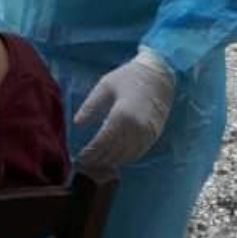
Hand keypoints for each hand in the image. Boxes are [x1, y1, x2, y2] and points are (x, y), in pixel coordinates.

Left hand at [74, 49, 174, 174]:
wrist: (159, 74)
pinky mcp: (154, 135)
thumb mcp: (105, 86)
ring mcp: (147, 133)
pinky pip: (138, 153)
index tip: (80, 156)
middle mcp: (136, 127)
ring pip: (126, 156)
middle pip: (114, 152)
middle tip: (85, 162)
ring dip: (111, 162)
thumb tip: (77, 123)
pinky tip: (115, 158)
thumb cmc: (129, 77)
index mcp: (121, 114)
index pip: (102, 142)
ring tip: (97, 162)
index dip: (90, 152)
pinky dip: (125, 158)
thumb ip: (90, 106)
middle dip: (98, 159)